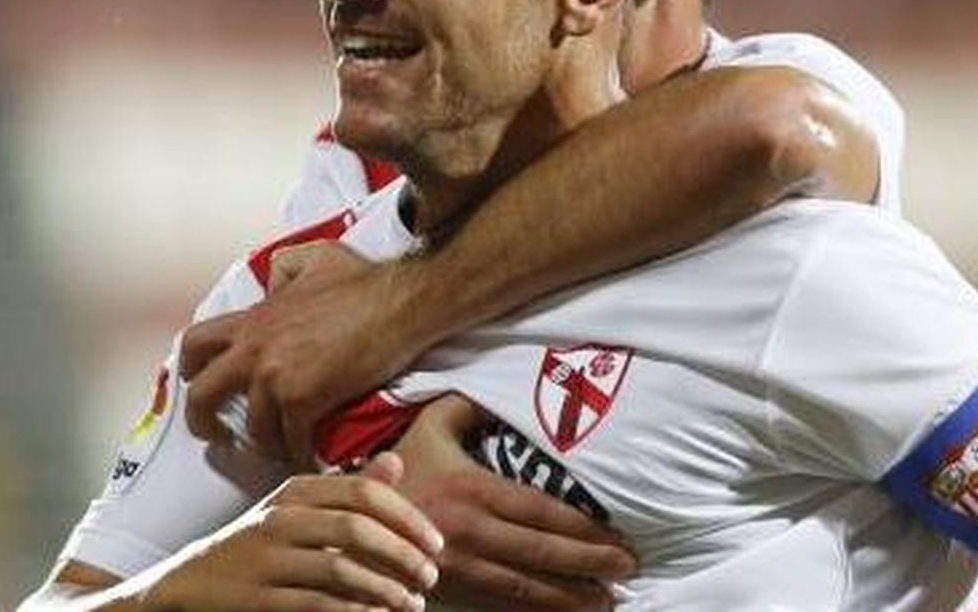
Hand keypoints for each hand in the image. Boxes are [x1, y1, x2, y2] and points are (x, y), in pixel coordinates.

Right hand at [145, 453, 444, 611]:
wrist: (190, 583)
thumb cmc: (257, 545)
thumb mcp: (297, 508)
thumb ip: (348, 488)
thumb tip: (395, 463)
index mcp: (295, 491)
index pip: (363, 492)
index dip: (407, 516)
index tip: (436, 542)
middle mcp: (279, 518)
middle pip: (357, 528)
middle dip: (403, 555)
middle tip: (430, 576)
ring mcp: (265, 558)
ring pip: (340, 570)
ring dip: (386, 590)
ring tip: (411, 603)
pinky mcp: (257, 598)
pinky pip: (317, 605)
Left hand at [180, 241, 419, 465]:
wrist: (397, 302)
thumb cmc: (364, 280)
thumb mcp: (313, 257)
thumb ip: (284, 268)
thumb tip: (274, 281)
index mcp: (253, 319)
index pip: (195, 344)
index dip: (190, 369)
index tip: (197, 384)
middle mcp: (254, 349)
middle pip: (201, 395)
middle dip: (202, 422)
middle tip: (217, 435)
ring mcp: (276, 377)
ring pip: (253, 429)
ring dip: (266, 444)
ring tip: (281, 447)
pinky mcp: (304, 400)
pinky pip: (292, 442)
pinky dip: (300, 454)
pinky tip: (310, 456)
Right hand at [393, 396, 635, 611]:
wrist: (350, 513)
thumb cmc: (399, 465)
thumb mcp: (431, 424)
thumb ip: (468, 405)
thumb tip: (503, 387)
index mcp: (472, 488)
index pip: (540, 512)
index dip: (583, 528)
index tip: (618, 536)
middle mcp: (469, 529)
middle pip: (541, 552)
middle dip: (590, 563)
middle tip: (628, 569)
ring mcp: (459, 564)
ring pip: (525, 586)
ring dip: (571, 596)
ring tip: (608, 599)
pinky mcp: (450, 588)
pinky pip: (500, 602)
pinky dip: (536, 610)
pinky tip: (563, 610)